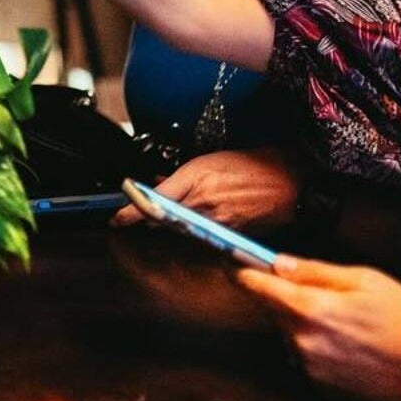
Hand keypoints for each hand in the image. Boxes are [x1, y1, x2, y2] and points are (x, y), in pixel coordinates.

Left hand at [112, 147, 303, 231]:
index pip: (154, 202)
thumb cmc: (247, 165)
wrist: (284, 179)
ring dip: (171, 227)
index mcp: (194, 180)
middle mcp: (202, 203)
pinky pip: (201, 238)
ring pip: (180, 232)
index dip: (131, 213)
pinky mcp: (229, 236)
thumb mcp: (206, 162)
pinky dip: (193, 233)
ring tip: (173, 218)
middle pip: (163, 221)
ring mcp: (215, 223)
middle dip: (150, 220)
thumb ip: (178, 177)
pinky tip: (197, 225)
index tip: (116, 220)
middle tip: (138, 218)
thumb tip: (156, 184)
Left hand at [238, 256, 400, 400]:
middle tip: (325, 293)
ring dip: (305, 322)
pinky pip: (306, 354)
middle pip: (274, 310)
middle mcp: (303, 339)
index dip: (243, 272)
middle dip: (287, 297)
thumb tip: (280, 262)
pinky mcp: (322, 382)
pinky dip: (318, 344)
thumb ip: (316, 270)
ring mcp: (310, 364)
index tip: (233, 263)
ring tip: (347, 321)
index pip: (257, 287)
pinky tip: (350, 341)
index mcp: (310, 308)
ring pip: (291, 332)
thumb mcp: (364, 279)